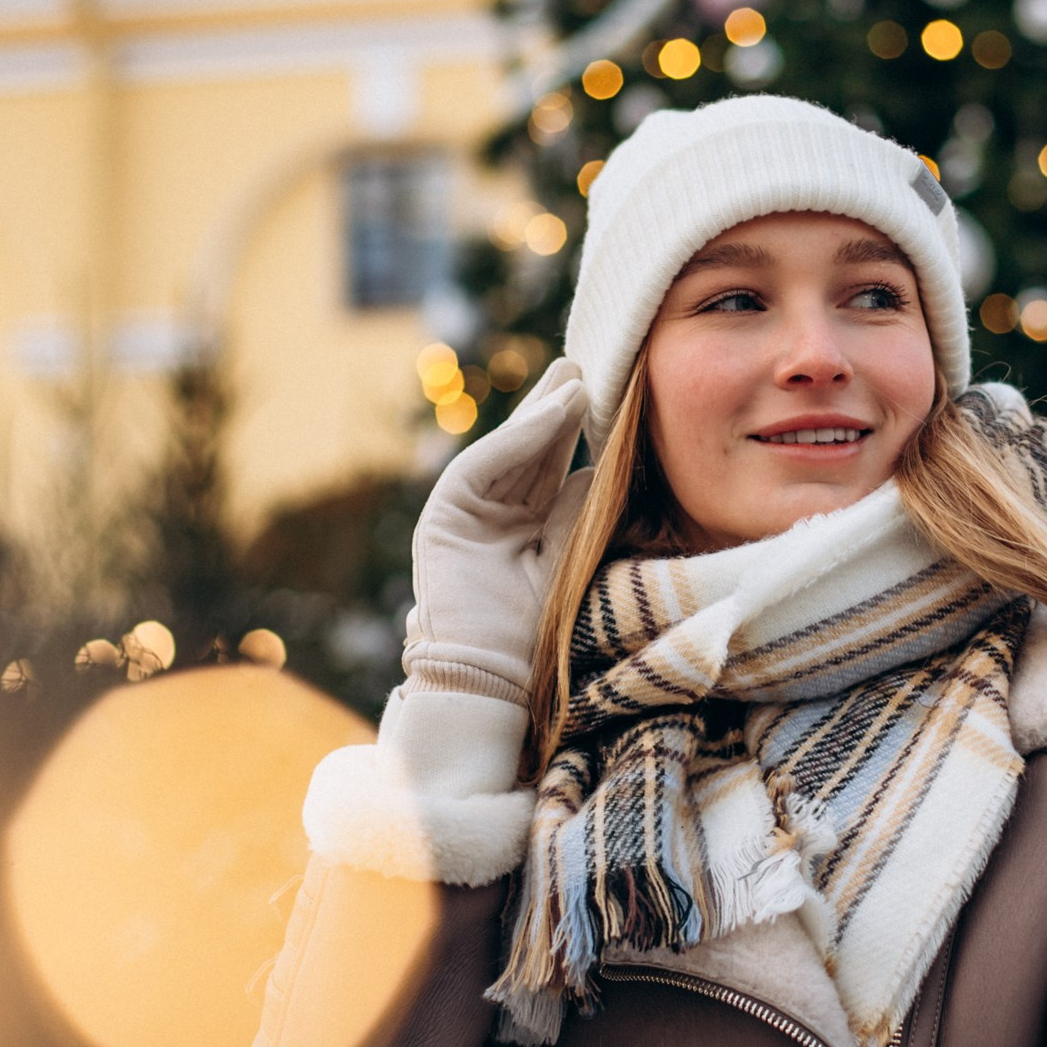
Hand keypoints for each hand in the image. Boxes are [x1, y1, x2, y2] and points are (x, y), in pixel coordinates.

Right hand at [400, 358, 590, 704]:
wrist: (493, 679)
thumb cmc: (536, 634)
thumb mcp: (566, 562)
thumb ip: (572, 518)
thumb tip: (590, 470)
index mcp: (523, 531)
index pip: (549, 471)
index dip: (572, 435)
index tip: (604, 400)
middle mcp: (492, 519)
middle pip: (527, 454)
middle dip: (554, 410)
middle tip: (584, 367)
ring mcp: (464, 517)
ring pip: (505, 454)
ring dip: (538, 416)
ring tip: (574, 382)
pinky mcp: (442, 520)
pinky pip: (480, 468)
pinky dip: (514, 441)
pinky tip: (547, 416)